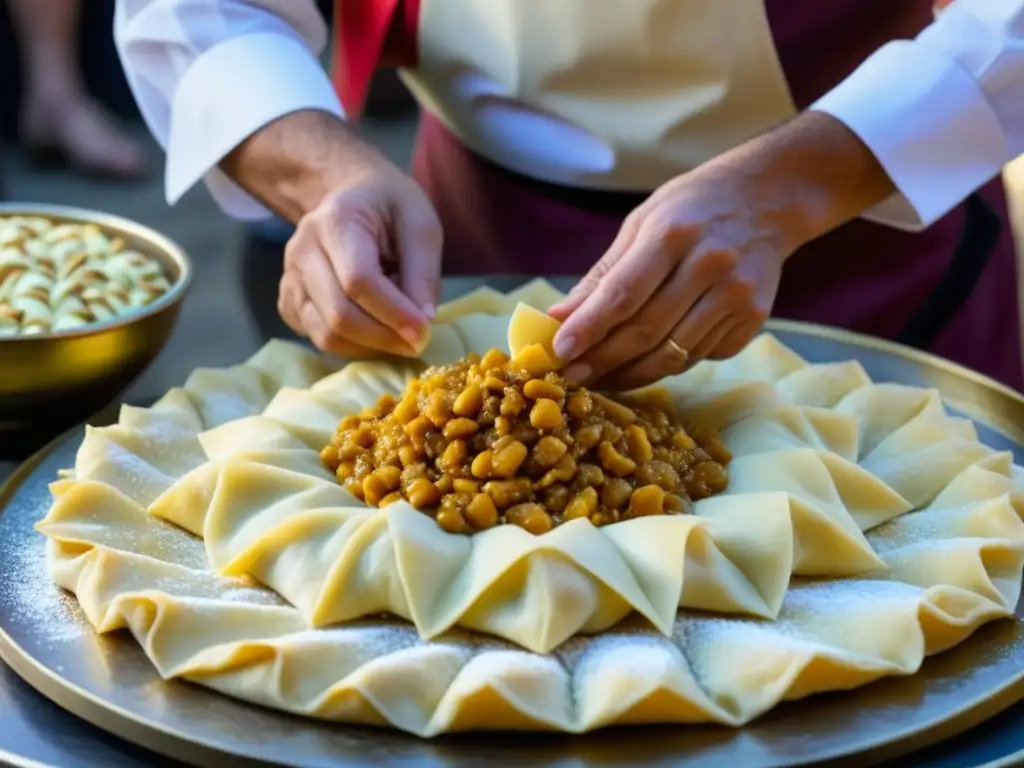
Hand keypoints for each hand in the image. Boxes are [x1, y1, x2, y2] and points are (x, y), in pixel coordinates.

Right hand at [222, 110, 442, 357]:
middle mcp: (302, 250)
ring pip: (325, 334)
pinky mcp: (288, 301)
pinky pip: (317, 338)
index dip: (393, 313)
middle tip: (417, 343)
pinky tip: (374, 331)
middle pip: (339, 313)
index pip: (358, 280)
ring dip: (368, 347)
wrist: (350, 196)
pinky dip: (351, 346)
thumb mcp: (420, 226)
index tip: (424, 332)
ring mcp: (290, 278)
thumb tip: (423, 322)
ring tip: (399, 338)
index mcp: (337, 221)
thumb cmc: (390, 209)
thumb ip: (422, 273)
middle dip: (383, 337)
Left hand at [548, 112, 893, 389]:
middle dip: (602, 360)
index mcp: (673, 233)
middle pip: (646, 331)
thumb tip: (559, 318)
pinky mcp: (753, 320)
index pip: (622, 293)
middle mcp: (709, 265)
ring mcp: (736, 296)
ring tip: (600, 379)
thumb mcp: (642, 223)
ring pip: (673, 354)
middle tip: (571, 377)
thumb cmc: (693, 207)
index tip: (559, 352)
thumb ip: (603, 274)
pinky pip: (699, 356)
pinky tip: (646, 362)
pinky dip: (667, 364)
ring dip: (631, 374)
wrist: (770, 198)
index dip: (589, 328)